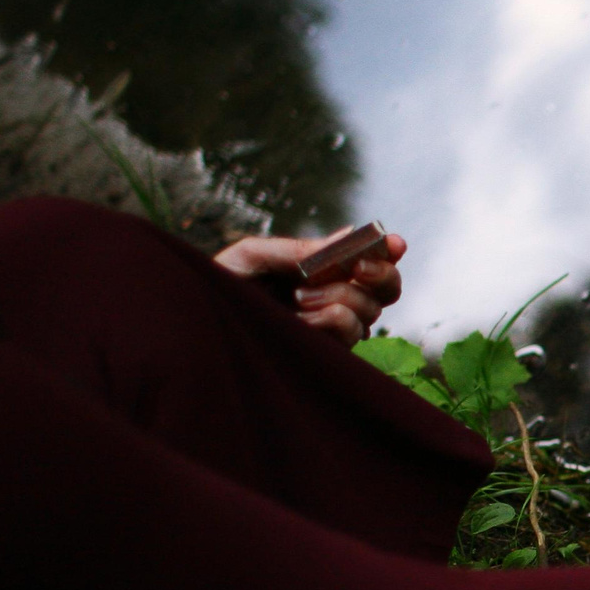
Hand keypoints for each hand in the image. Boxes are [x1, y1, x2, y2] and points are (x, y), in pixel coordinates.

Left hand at [213, 230, 407, 345]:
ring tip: (298, 298)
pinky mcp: (325, 355)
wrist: (197, 323)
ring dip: (338, 296)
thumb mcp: (254, 256)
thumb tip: (349, 234)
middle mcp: (332, 301)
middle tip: (355, 267)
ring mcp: (330, 330)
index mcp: (319, 273)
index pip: (368, 262)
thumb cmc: (217, 287)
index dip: (388, 252)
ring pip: (369, 310)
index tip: (393, 243)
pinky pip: (350, 330)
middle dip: (380, 274)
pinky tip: (300, 320)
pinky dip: (330, 319)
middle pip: (386, 290)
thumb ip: (302, 249)